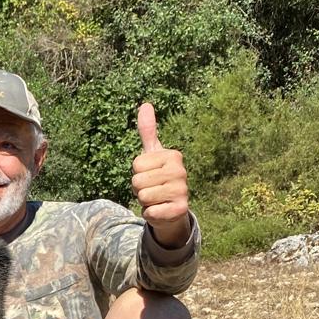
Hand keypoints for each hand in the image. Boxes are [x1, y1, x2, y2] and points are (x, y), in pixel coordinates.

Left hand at [132, 103, 189, 248]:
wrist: (170, 209)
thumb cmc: (158, 179)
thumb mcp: (152, 154)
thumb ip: (148, 131)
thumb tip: (145, 104)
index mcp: (173, 155)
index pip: (136, 164)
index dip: (137, 173)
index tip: (150, 175)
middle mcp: (180, 171)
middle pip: (137, 181)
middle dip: (139, 189)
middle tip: (153, 189)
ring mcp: (183, 191)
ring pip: (143, 196)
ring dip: (145, 202)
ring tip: (156, 199)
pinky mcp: (180, 210)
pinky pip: (150, 212)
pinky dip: (150, 214)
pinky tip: (161, 211)